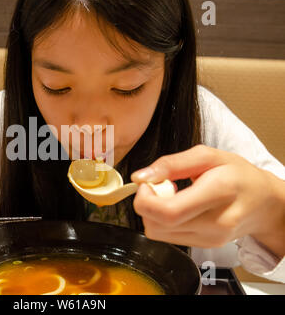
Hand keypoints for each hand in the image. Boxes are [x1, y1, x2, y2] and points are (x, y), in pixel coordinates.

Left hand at [131, 145, 284, 255]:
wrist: (263, 203)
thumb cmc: (237, 175)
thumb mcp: (207, 156)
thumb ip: (171, 164)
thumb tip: (140, 177)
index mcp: (219, 192)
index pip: (169, 212)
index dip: (146, 199)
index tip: (147, 184)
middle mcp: (216, 222)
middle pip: (157, 225)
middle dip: (146, 204)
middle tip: (159, 187)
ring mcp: (210, 238)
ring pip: (157, 233)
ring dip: (153, 214)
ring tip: (172, 196)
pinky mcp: (204, 246)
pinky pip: (166, 236)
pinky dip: (163, 221)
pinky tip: (179, 207)